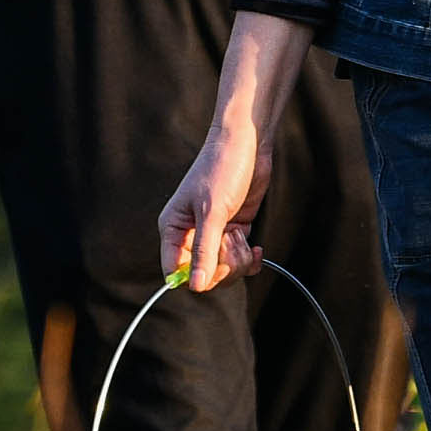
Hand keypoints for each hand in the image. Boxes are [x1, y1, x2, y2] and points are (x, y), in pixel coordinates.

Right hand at [158, 86, 271, 292]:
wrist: (248, 144)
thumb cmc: (222, 169)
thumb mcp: (212, 211)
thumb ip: (205, 250)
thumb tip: (195, 286)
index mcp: (174, 229)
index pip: (174, 270)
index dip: (194, 276)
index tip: (213, 266)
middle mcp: (191, 234)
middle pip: (202, 274)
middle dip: (222, 265)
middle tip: (232, 242)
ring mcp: (213, 234)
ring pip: (223, 269)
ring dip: (237, 260)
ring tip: (242, 237)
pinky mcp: (234, 231)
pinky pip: (239, 260)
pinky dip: (249, 260)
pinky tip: (256, 249)